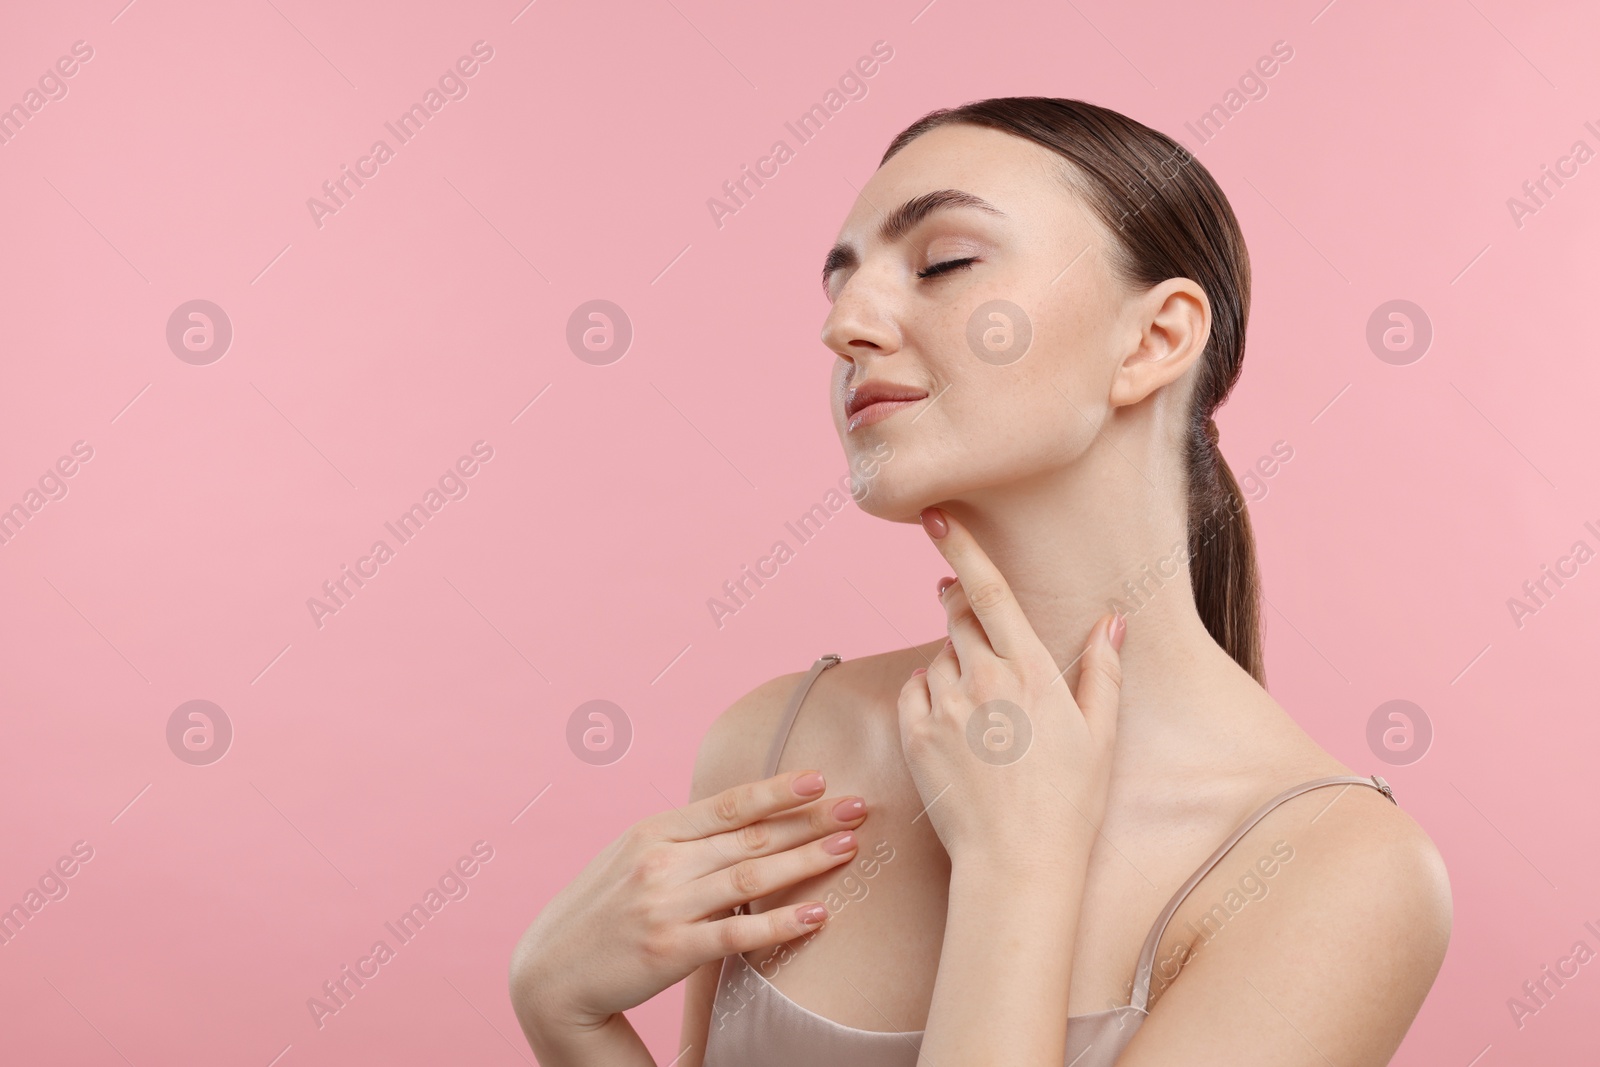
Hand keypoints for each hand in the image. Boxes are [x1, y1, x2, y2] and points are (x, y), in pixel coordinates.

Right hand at [508, 770, 867, 1031]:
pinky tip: (817, 914)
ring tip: (849, 848)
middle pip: (750, 835)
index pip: (728, 804)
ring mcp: (666, 905)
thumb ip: (682, 841)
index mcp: (653, 831)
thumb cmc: (600, 915)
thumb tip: (740, 822)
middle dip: (810, 820)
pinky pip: (737, 933)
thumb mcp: (632, 859)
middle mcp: (661, 861)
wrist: (550, 976)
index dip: (777, 789)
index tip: (820, 777)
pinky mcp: (672, 951)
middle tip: (858, 807)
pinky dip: (780, 922)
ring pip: (751, 877)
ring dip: (806, 860)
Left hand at [898, 506, 1124, 869]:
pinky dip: (927, 695)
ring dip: (951, 664)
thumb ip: (1103, 671)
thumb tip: (1111, 621)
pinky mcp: (915, 735)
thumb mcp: (1101, 735)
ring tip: (981, 710)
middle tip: (971, 625)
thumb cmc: (1069, 802)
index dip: (962, 548)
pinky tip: (953, 723)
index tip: (936, 517)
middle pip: (957, 616)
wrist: (1017, 863)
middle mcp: (982, 679)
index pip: (989, 591)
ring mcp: (944, 706)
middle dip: (959, 608)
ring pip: (936, 657)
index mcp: (1030, 671)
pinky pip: (913, 691)